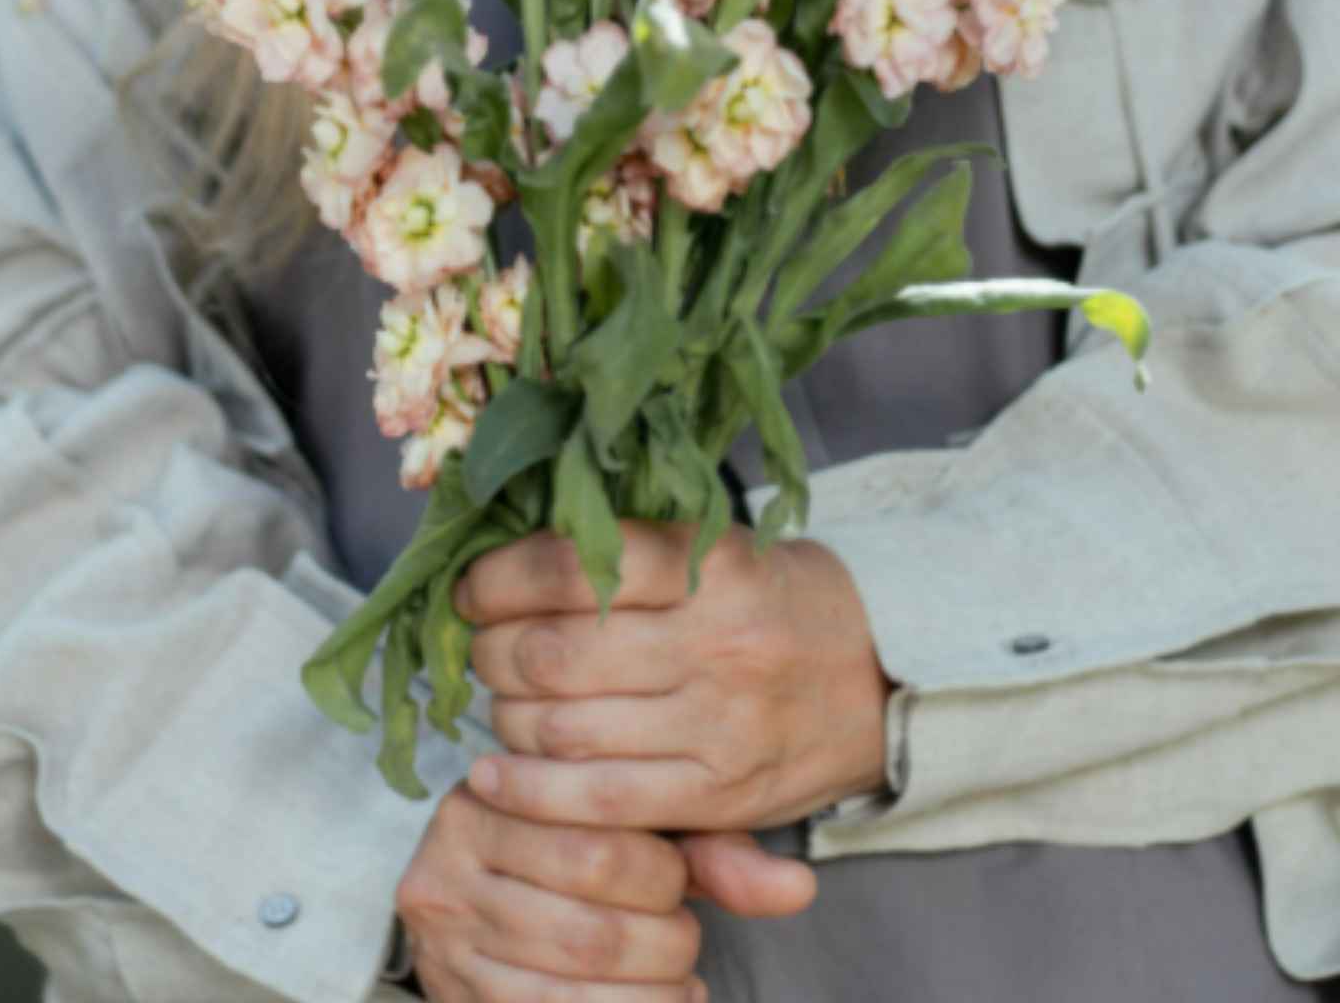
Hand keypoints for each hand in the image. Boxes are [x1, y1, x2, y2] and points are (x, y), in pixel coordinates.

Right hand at [395, 781, 705, 1001]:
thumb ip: (710, 849)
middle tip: (684, 935)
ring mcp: (445, 940)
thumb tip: (798, 888)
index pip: (597, 845)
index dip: (662, 875)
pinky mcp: (452, 995)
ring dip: (650, 990)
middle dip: (661, 941)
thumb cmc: (577, 845)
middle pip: (587, 923)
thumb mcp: (631, 823)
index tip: (679, 880)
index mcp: (490, 797)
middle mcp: (447, 864)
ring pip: (573, 982)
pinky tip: (661, 1002)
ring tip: (679, 977)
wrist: (486, 888)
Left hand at [455, 521, 891, 834]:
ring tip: (501, 697)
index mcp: (715, 564)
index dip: (501, 578)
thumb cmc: (770, 600)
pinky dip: (529, 789)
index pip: (576, 565)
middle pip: (555, 652)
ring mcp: (721, 725)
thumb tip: (506, 546)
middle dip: (492, 650)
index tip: (472, 586)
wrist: (875, 678)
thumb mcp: (717, 548)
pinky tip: (494, 772)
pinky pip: (598, 801)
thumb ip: (627, 552)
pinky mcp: (719, 794)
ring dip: (505, 714)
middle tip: (481, 644)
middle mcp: (720, 641)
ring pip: (564, 727)